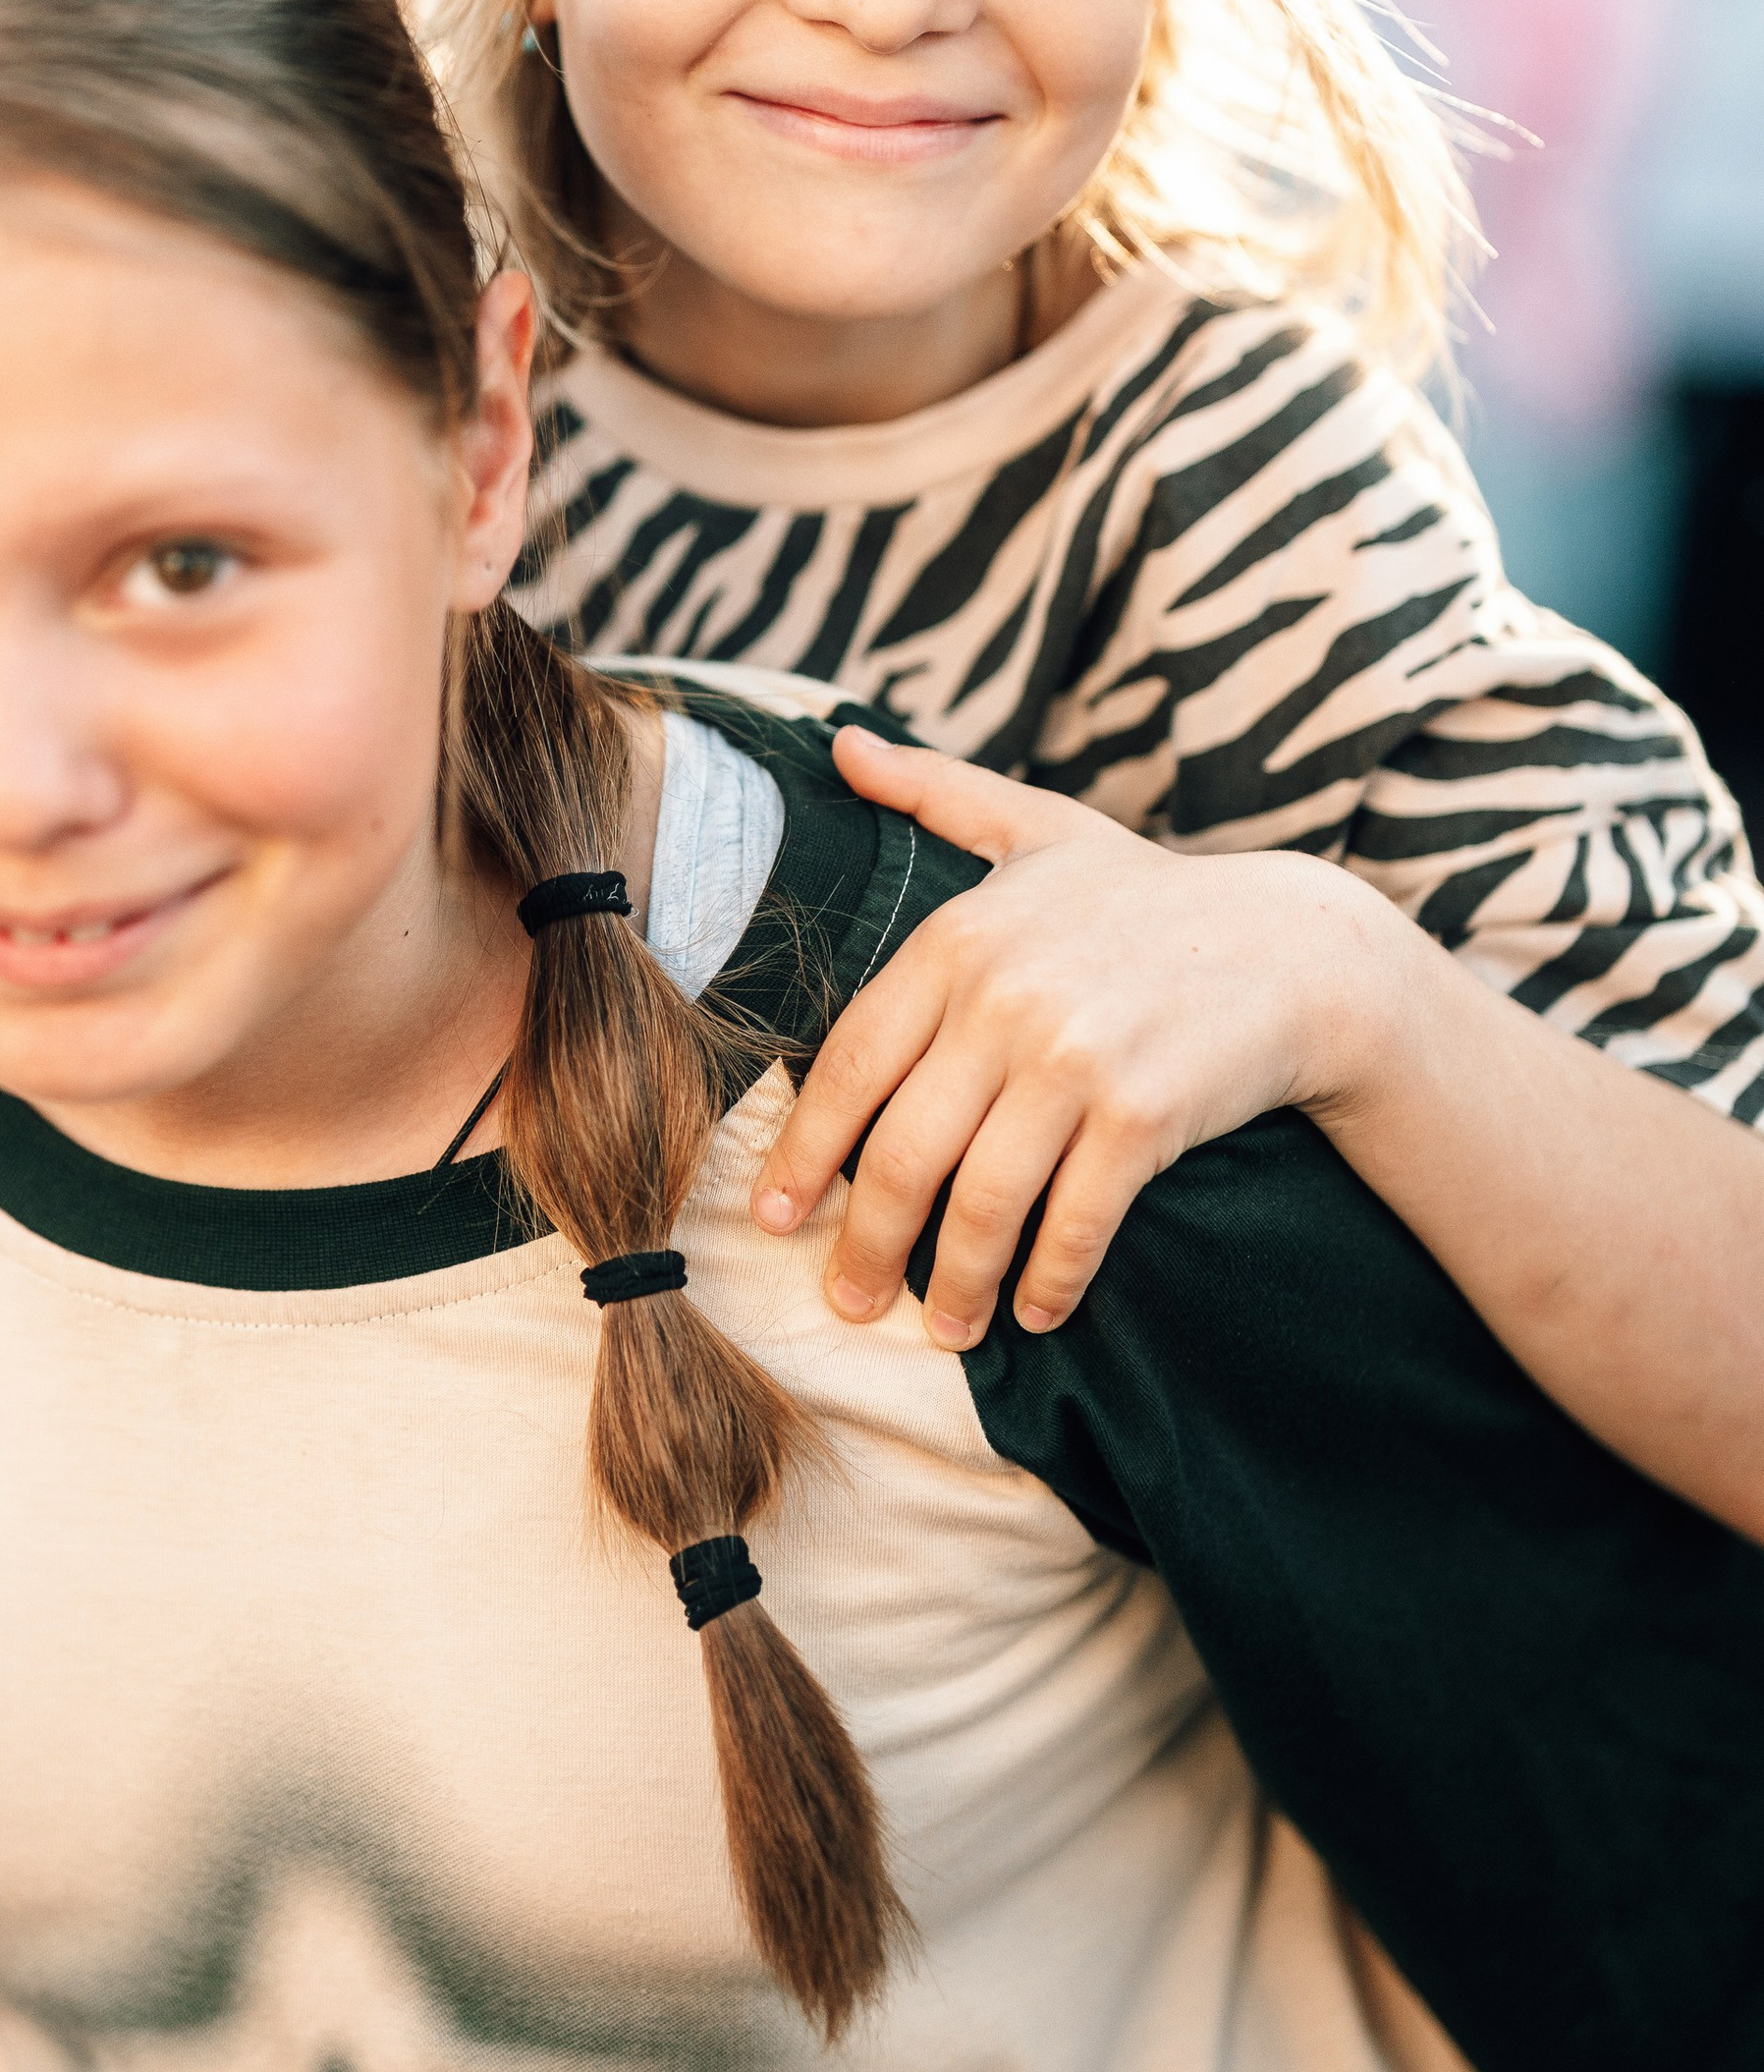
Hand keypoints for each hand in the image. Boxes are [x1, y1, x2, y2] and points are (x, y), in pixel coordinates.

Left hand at [753, 728, 1400, 1343]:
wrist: (1298, 948)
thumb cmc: (1149, 897)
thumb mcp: (1037, 828)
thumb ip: (931, 793)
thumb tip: (836, 742)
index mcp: (957, 939)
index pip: (849, 1066)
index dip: (804, 1152)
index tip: (773, 1217)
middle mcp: (1003, 998)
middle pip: (902, 1152)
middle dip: (867, 1245)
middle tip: (849, 1302)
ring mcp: (1075, 1060)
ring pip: (983, 1203)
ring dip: (957, 1285)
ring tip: (948, 1329)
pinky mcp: (1145, 1115)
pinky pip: (1073, 1223)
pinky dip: (1049, 1281)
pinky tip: (1039, 1311)